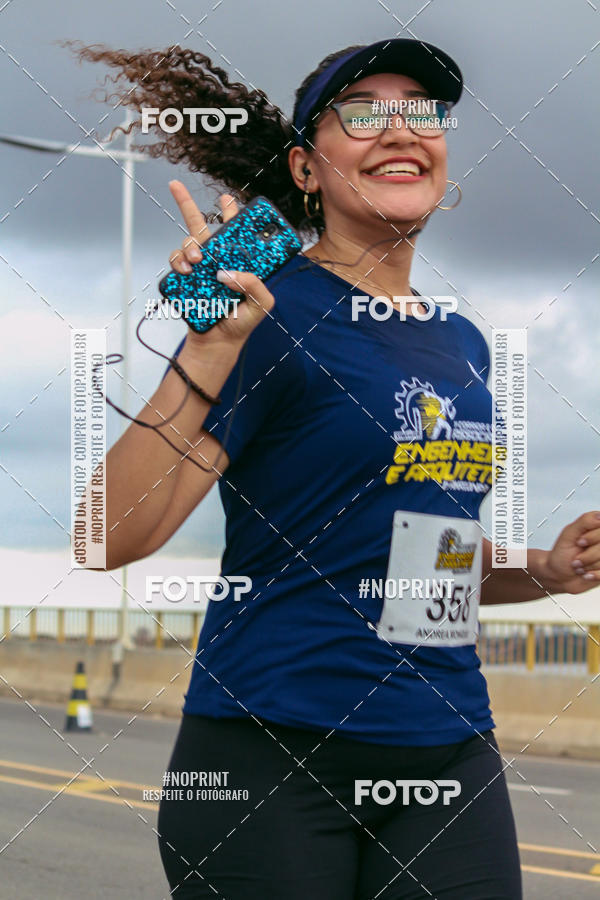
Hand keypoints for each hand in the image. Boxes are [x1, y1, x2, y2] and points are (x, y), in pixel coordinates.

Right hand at [167, 181, 275, 348]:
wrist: (217, 344)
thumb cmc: (242, 322)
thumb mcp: (262, 303)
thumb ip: (255, 284)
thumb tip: (227, 272)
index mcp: (240, 262)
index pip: (238, 233)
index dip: (232, 213)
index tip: (226, 199)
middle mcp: (218, 260)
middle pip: (204, 227)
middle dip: (188, 204)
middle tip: (177, 188)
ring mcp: (200, 269)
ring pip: (188, 242)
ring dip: (189, 244)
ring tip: (197, 259)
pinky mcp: (185, 280)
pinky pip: (176, 261)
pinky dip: (178, 261)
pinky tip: (186, 270)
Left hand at [541, 511, 599, 593]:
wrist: (558, 575)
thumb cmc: (562, 554)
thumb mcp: (568, 535)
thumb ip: (584, 522)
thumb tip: (599, 516)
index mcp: (597, 527)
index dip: (592, 537)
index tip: (580, 542)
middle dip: (587, 555)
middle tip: (576, 557)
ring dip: (588, 565)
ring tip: (579, 564)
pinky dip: (593, 575)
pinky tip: (586, 573)